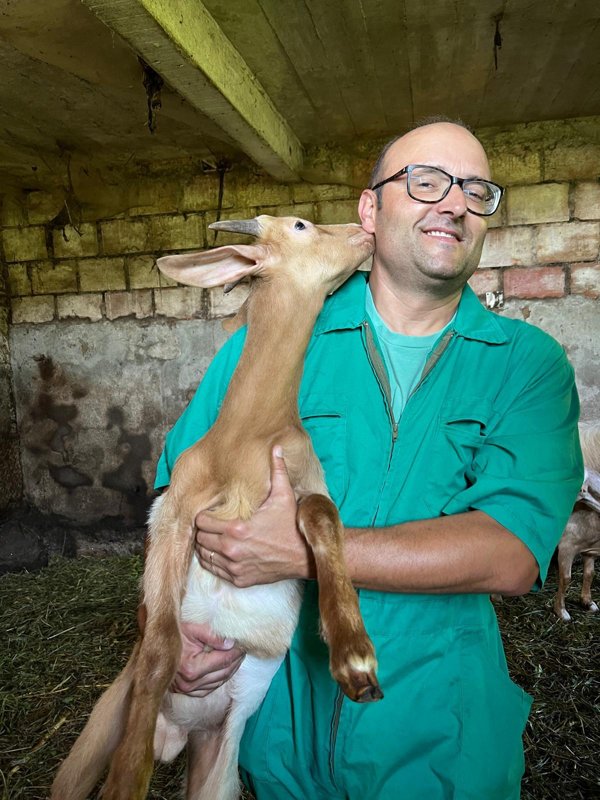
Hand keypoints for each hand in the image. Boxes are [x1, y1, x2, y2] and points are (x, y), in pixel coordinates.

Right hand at [172, 621, 244, 695]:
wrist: (154, 646)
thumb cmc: (172, 635)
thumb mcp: (192, 629)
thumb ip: (212, 635)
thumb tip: (231, 643)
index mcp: (192, 668)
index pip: (223, 660)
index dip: (237, 652)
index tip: (244, 644)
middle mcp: (190, 683)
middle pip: (224, 673)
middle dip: (236, 661)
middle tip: (244, 649)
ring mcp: (188, 690)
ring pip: (219, 682)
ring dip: (231, 670)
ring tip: (237, 657)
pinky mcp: (187, 692)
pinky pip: (210, 688)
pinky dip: (220, 678)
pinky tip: (225, 669)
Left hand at [195, 446, 313, 586]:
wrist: (304, 556)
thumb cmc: (292, 526)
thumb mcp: (285, 495)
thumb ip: (277, 470)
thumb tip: (276, 446)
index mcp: (236, 528)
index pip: (201, 521)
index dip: (205, 515)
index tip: (212, 512)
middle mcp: (231, 549)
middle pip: (200, 539)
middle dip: (204, 531)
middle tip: (212, 525)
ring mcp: (234, 566)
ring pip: (204, 556)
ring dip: (207, 547)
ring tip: (215, 538)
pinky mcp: (239, 579)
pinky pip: (214, 571)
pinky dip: (214, 562)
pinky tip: (223, 552)